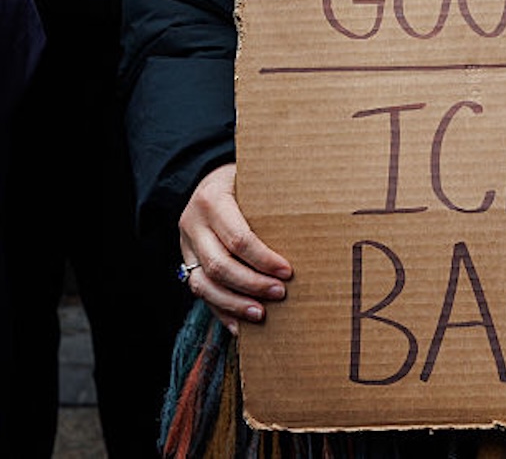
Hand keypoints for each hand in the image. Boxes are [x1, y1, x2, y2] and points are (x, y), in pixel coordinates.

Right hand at [178, 163, 291, 334]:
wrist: (204, 179)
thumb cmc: (241, 181)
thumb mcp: (253, 179)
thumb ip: (273, 198)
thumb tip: (319, 217)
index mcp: (212, 199)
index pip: (238, 238)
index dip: (263, 259)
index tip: (288, 272)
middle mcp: (193, 223)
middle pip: (219, 265)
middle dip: (251, 284)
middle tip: (280, 294)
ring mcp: (186, 245)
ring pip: (203, 284)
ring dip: (233, 304)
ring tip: (260, 315)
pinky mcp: (186, 262)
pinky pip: (198, 292)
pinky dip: (220, 311)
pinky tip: (239, 326)